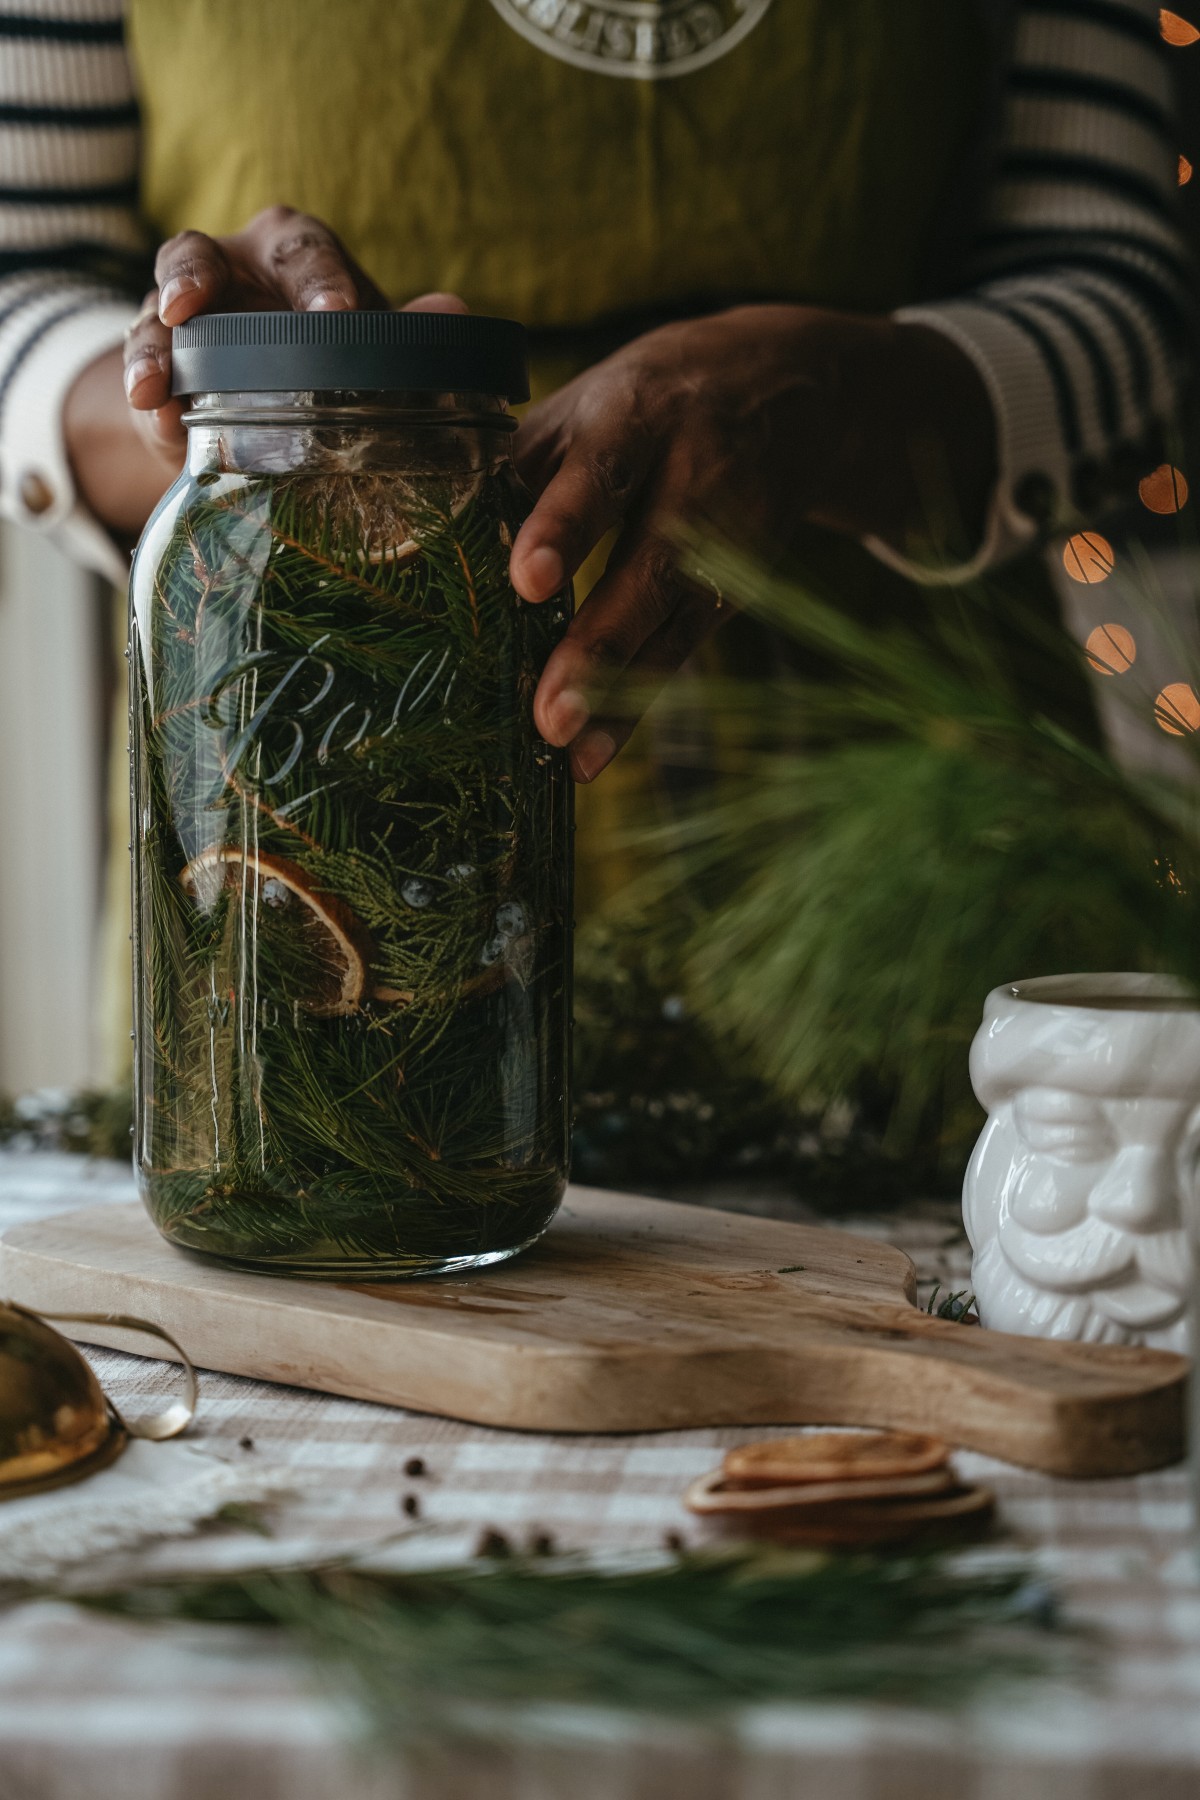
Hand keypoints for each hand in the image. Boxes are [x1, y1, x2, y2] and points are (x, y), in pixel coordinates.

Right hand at [68, 205, 461, 541]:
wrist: (273, 397)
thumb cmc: (329, 353)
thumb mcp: (363, 341)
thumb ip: (402, 331)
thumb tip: (454, 313)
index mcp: (291, 252)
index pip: (303, 249)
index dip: (319, 278)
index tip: (336, 314)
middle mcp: (228, 267)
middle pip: (200, 255)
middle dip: (194, 280)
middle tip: (190, 309)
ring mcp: (182, 313)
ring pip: (155, 311)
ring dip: (151, 346)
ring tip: (152, 385)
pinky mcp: (155, 362)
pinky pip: (143, 369)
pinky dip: (146, 395)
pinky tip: (153, 416)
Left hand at [509, 305, 995, 781]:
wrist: (799, 391)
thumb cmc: (655, 400)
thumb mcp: (594, 402)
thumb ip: (524, 460)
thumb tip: (439, 526)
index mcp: (641, 415)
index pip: (601, 473)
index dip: (564, 526)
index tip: (527, 579)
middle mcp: (694, 479)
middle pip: (648, 568)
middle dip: (598, 644)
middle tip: (548, 711)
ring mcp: (724, 542)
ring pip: (670, 625)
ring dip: (617, 696)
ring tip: (564, 749)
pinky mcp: (735, 589)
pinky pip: (679, 654)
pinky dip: (632, 707)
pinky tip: (588, 756)